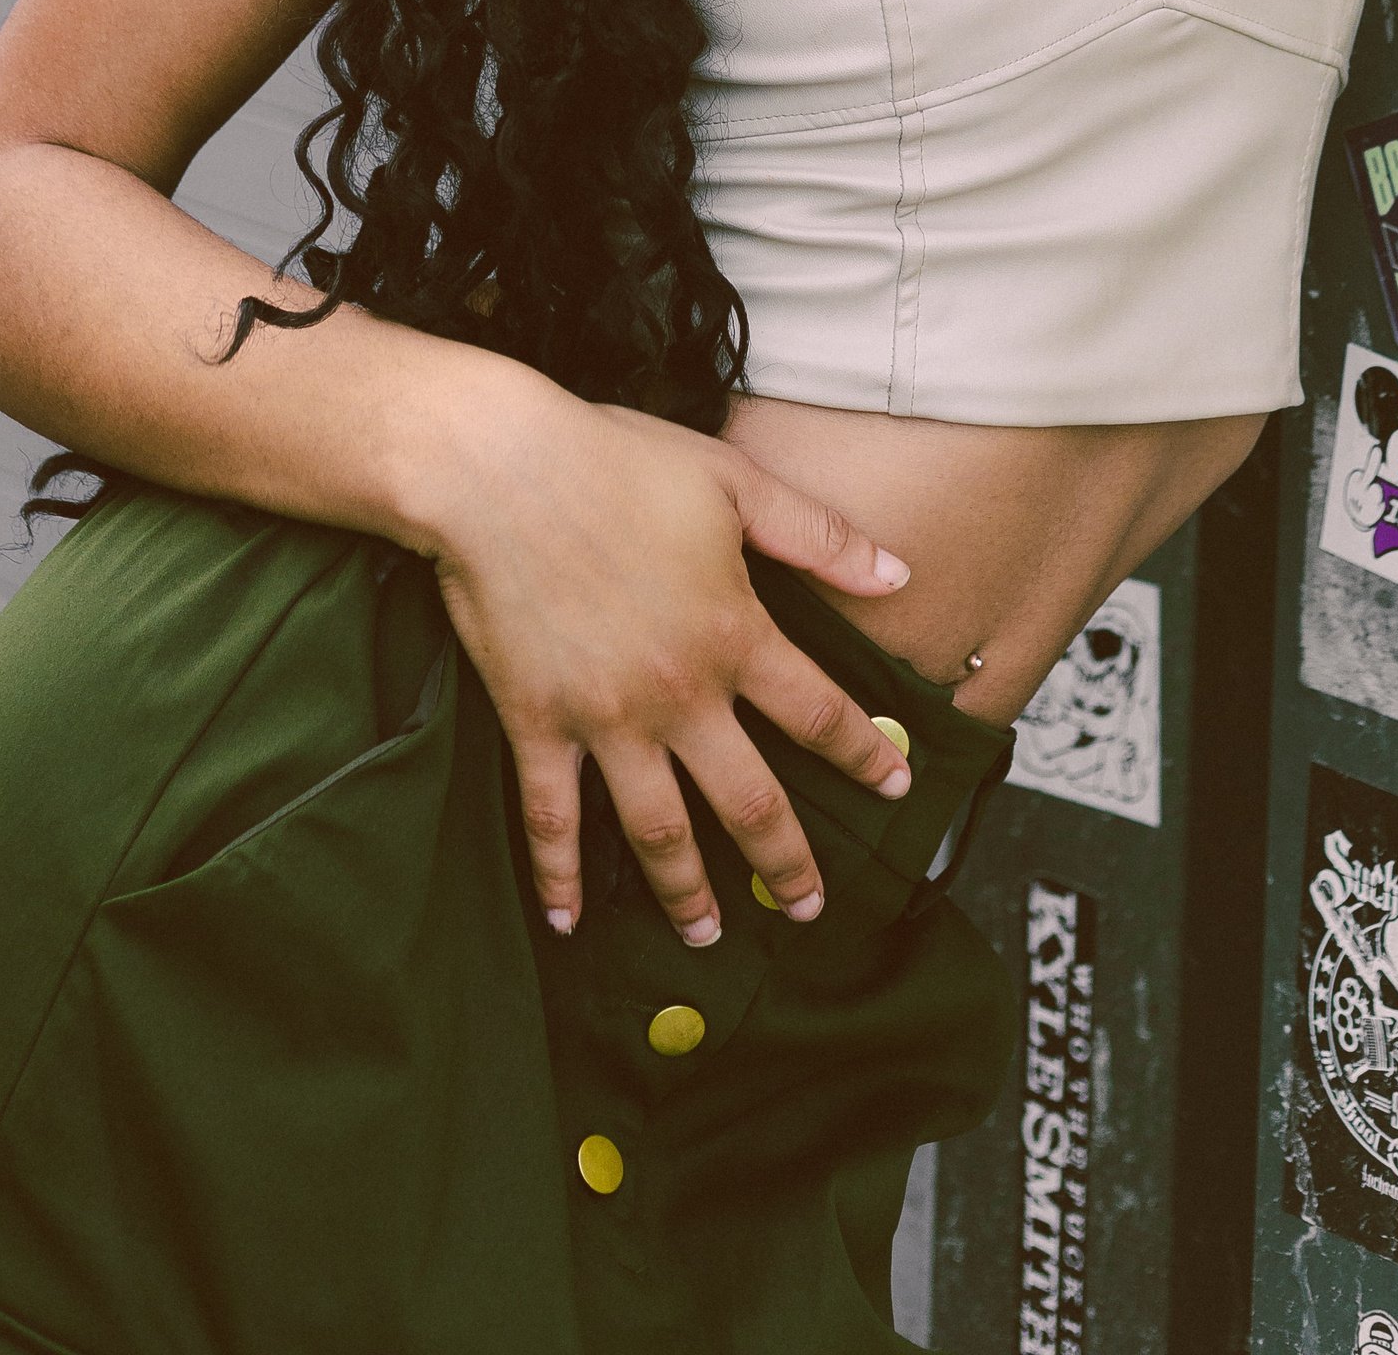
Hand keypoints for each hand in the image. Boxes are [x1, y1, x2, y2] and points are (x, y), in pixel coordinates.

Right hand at [412, 379, 914, 943]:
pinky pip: (550, 819)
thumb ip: (820, 537)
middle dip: (785, 863)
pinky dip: (559, 877)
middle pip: (750, 802)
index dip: (864, 755)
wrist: (500, 470)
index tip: (895, 790)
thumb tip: (897, 574)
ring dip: (686, 893)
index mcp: (733, 634)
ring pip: (659, 832)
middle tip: (805, 908)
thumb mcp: (734, 483)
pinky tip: (567, 920)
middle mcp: (679, 694)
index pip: (819, 714)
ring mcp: (606, 720)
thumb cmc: (616, 462)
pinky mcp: (537, 725)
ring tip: (704, 935)